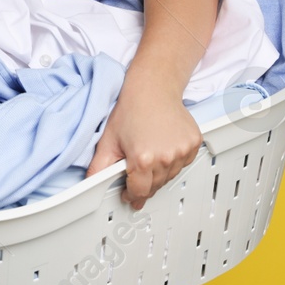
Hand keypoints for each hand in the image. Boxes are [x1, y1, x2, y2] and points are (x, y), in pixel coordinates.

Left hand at [84, 81, 203, 210]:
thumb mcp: (108, 140)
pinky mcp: (193, 143)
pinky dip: (174, 161)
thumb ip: (99, 167)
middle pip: (155, 186)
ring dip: (159, 174)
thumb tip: (91, 184)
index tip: (129, 196)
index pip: (140, 191)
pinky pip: (183, 162)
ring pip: (170, 175)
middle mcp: (165, 157)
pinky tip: (163, 149)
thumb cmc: (130, 110)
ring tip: (149, 157)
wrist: (152, 89)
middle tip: (136, 176)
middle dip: (144, 185)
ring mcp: (182, 151)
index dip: (132, 195)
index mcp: (143, 159)